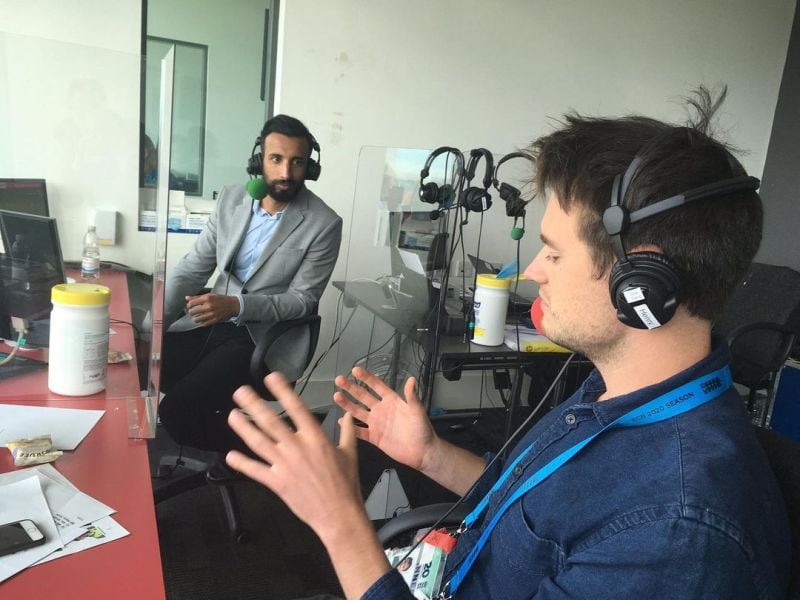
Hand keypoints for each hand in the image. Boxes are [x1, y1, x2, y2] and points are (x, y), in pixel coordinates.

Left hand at [185, 293, 238, 325]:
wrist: (232, 305)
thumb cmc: (221, 299)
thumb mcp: (209, 295)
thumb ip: (197, 297)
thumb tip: (187, 298)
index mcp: (206, 298)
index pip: (191, 304)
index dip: (189, 306)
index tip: (190, 306)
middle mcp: (208, 306)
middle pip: (192, 312)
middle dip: (191, 312)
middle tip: (193, 312)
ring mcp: (211, 314)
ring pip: (196, 319)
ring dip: (195, 319)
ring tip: (197, 317)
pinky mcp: (214, 320)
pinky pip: (204, 324)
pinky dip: (202, 322)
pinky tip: (203, 320)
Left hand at [226, 373, 365, 540]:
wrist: (339, 515)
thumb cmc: (346, 486)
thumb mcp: (350, 453)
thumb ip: (347, 431)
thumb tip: (347, 415)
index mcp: (316, 438)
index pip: (297, 408)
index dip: (283, 391)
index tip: (271, 379)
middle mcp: (298, 448)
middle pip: (271, 422)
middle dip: (254, 405)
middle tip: (241, 392)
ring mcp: (285, 466)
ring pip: (259, 443)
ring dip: (243, 428)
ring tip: (232, 415)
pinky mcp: (278, 483)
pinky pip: (255, 470)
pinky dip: (242, 463)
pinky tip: (231, 455)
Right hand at [333, 367, 437, 471]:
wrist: (422, 452)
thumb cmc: (422, 430)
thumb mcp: (417, 411)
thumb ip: (412, 396)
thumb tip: (411, 379)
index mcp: (392, 401)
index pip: (377, 386)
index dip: (366, 378)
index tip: (355, 370)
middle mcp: (382, 410)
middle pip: (363, 396)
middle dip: (351, 388)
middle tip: (339, 380)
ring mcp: (377, 423)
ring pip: (358, 412)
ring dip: (347, 405)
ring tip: (336, 396)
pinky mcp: (374, 437)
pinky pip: (360, 431)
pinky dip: (350, 427)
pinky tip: (341, 421)